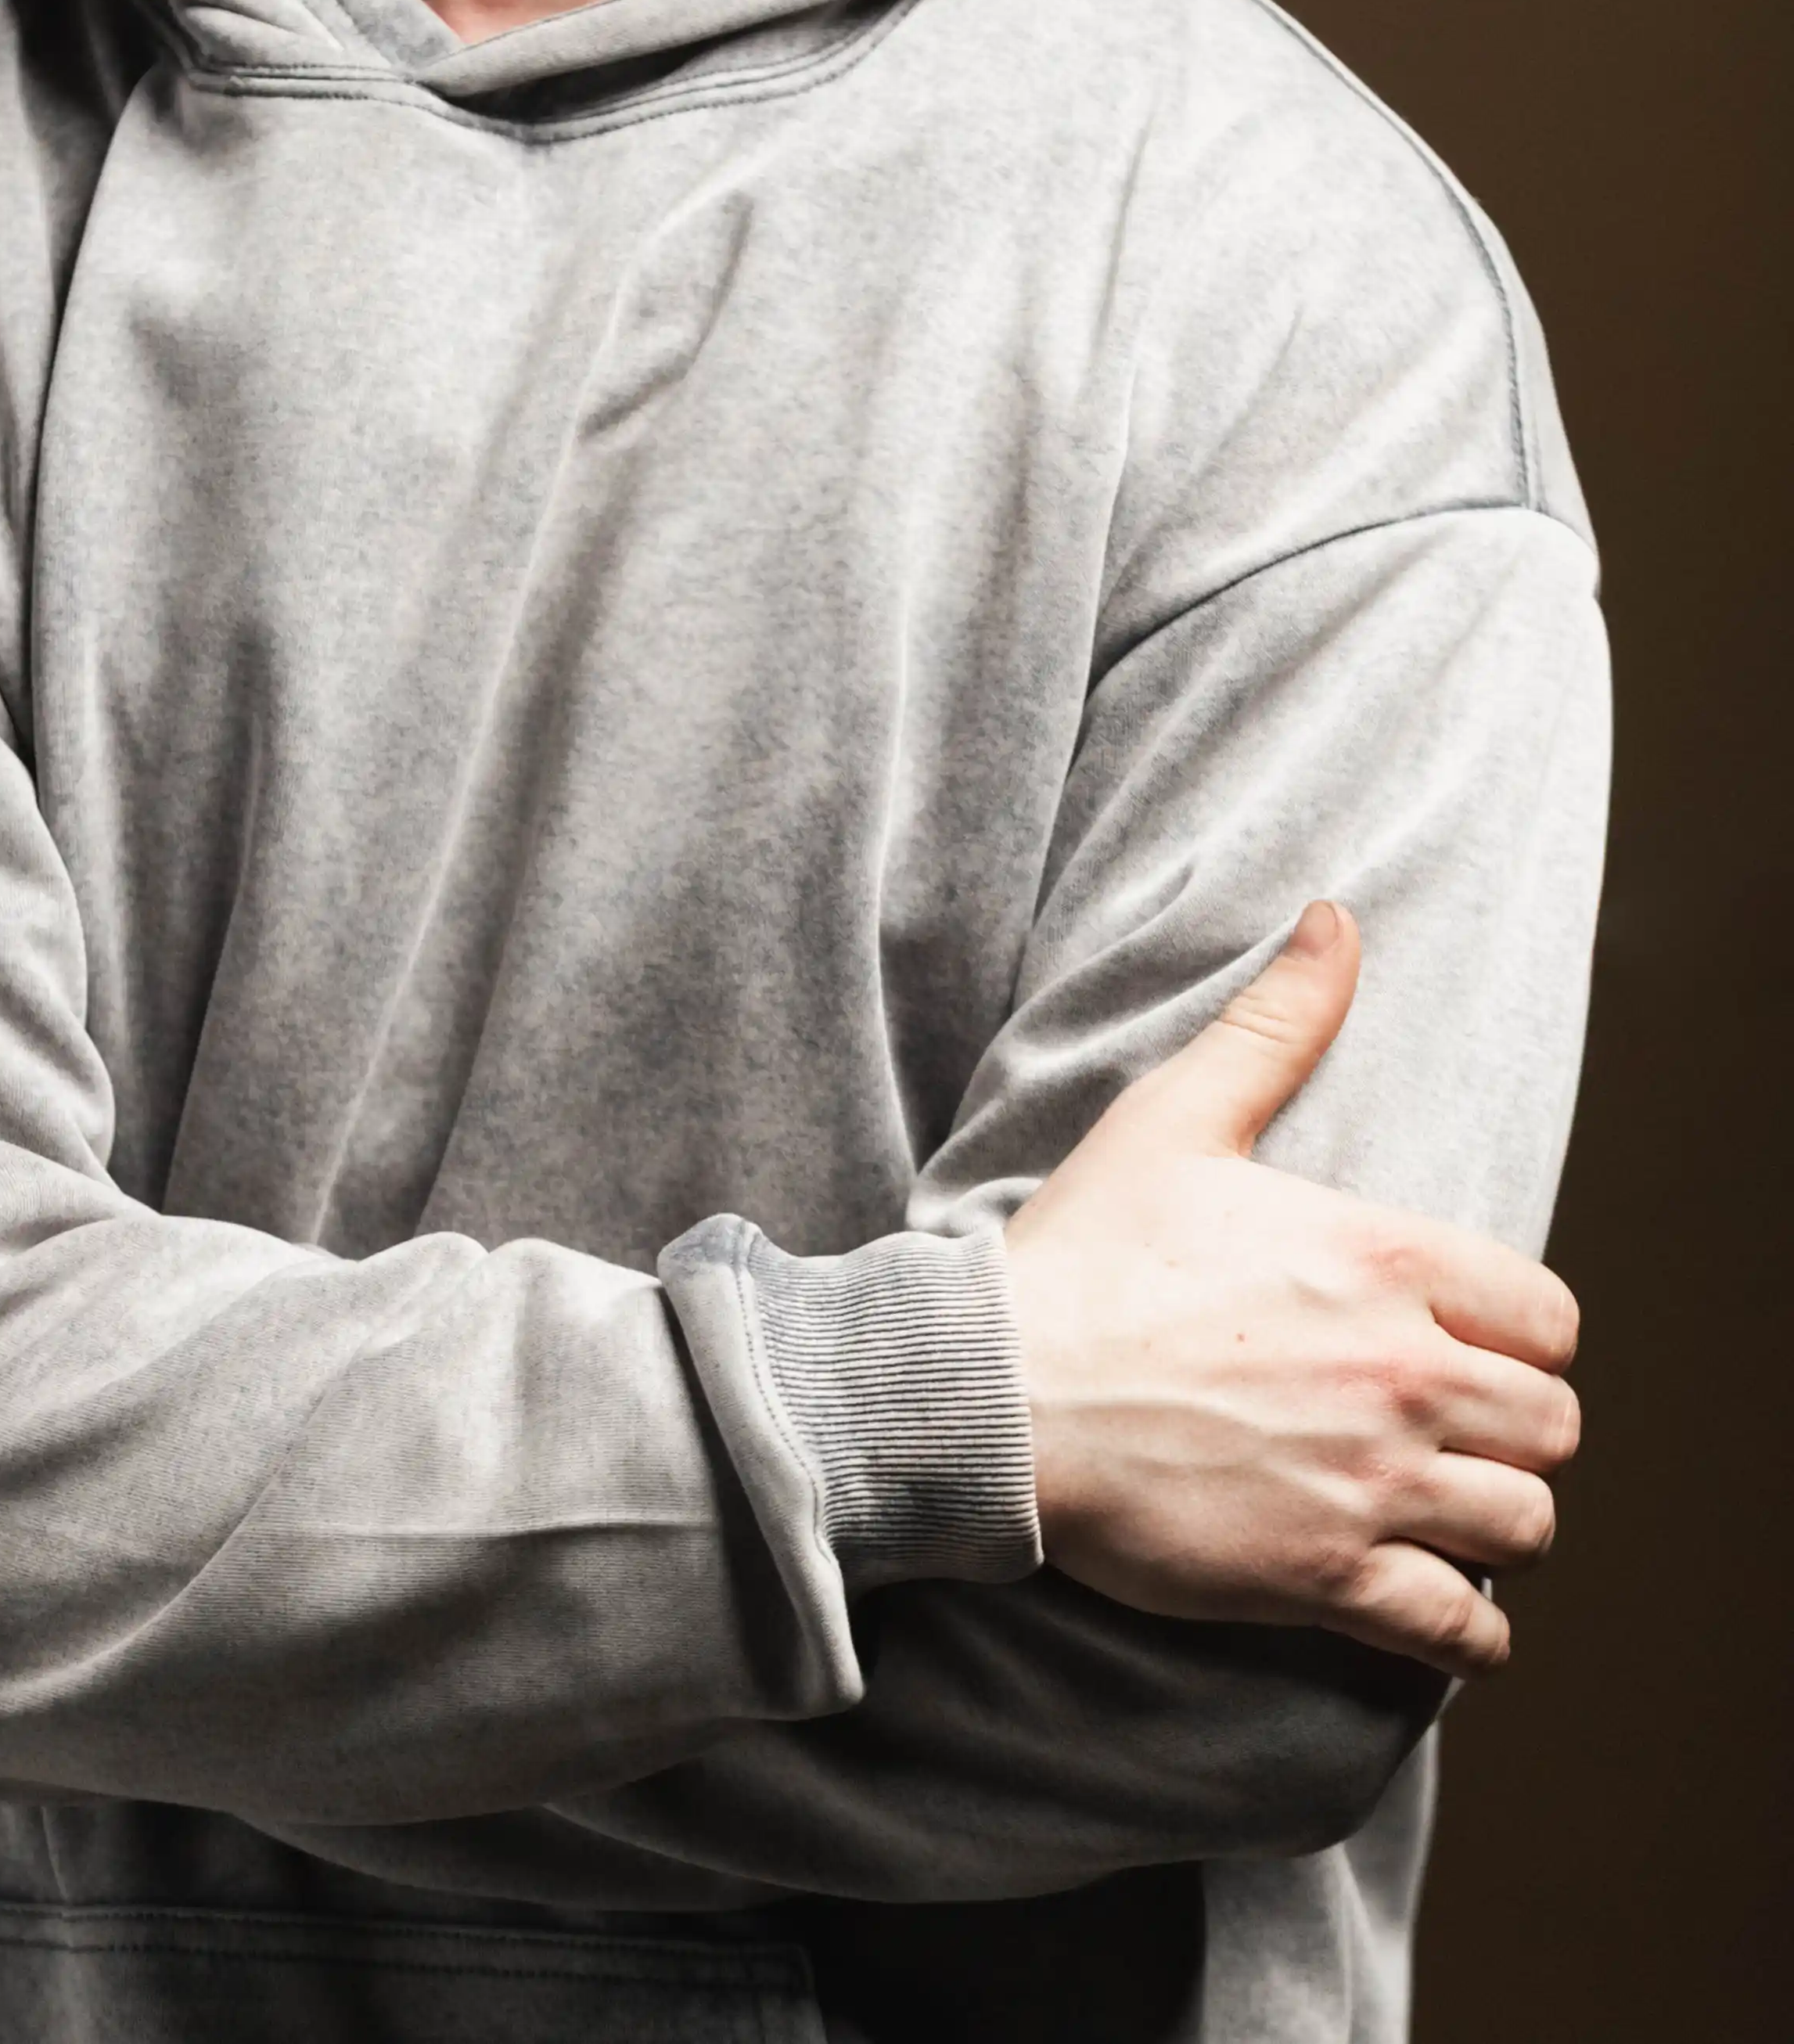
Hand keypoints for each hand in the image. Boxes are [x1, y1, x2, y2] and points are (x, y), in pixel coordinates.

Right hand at [1001, 901, 1580, 1677]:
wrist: (996, 1390)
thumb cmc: (1083, 1255)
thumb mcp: (1178, 1116)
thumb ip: (1275, 1022)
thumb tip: (1335, 921)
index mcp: (1385, 1260)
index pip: (1549, 1319)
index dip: (1522, 1335)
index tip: (1477, 1345)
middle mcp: (1400, 1373)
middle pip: (1554, 1426)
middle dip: (1518, 1430)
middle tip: (1464, 1430)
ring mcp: (1369, 1483)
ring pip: (1525, 1527)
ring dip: (1497, 1523)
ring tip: (1450, 1511)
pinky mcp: (1326, 1578)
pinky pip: (1460, 1630)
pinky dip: (1465, 1628)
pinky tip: (1435, 1603)